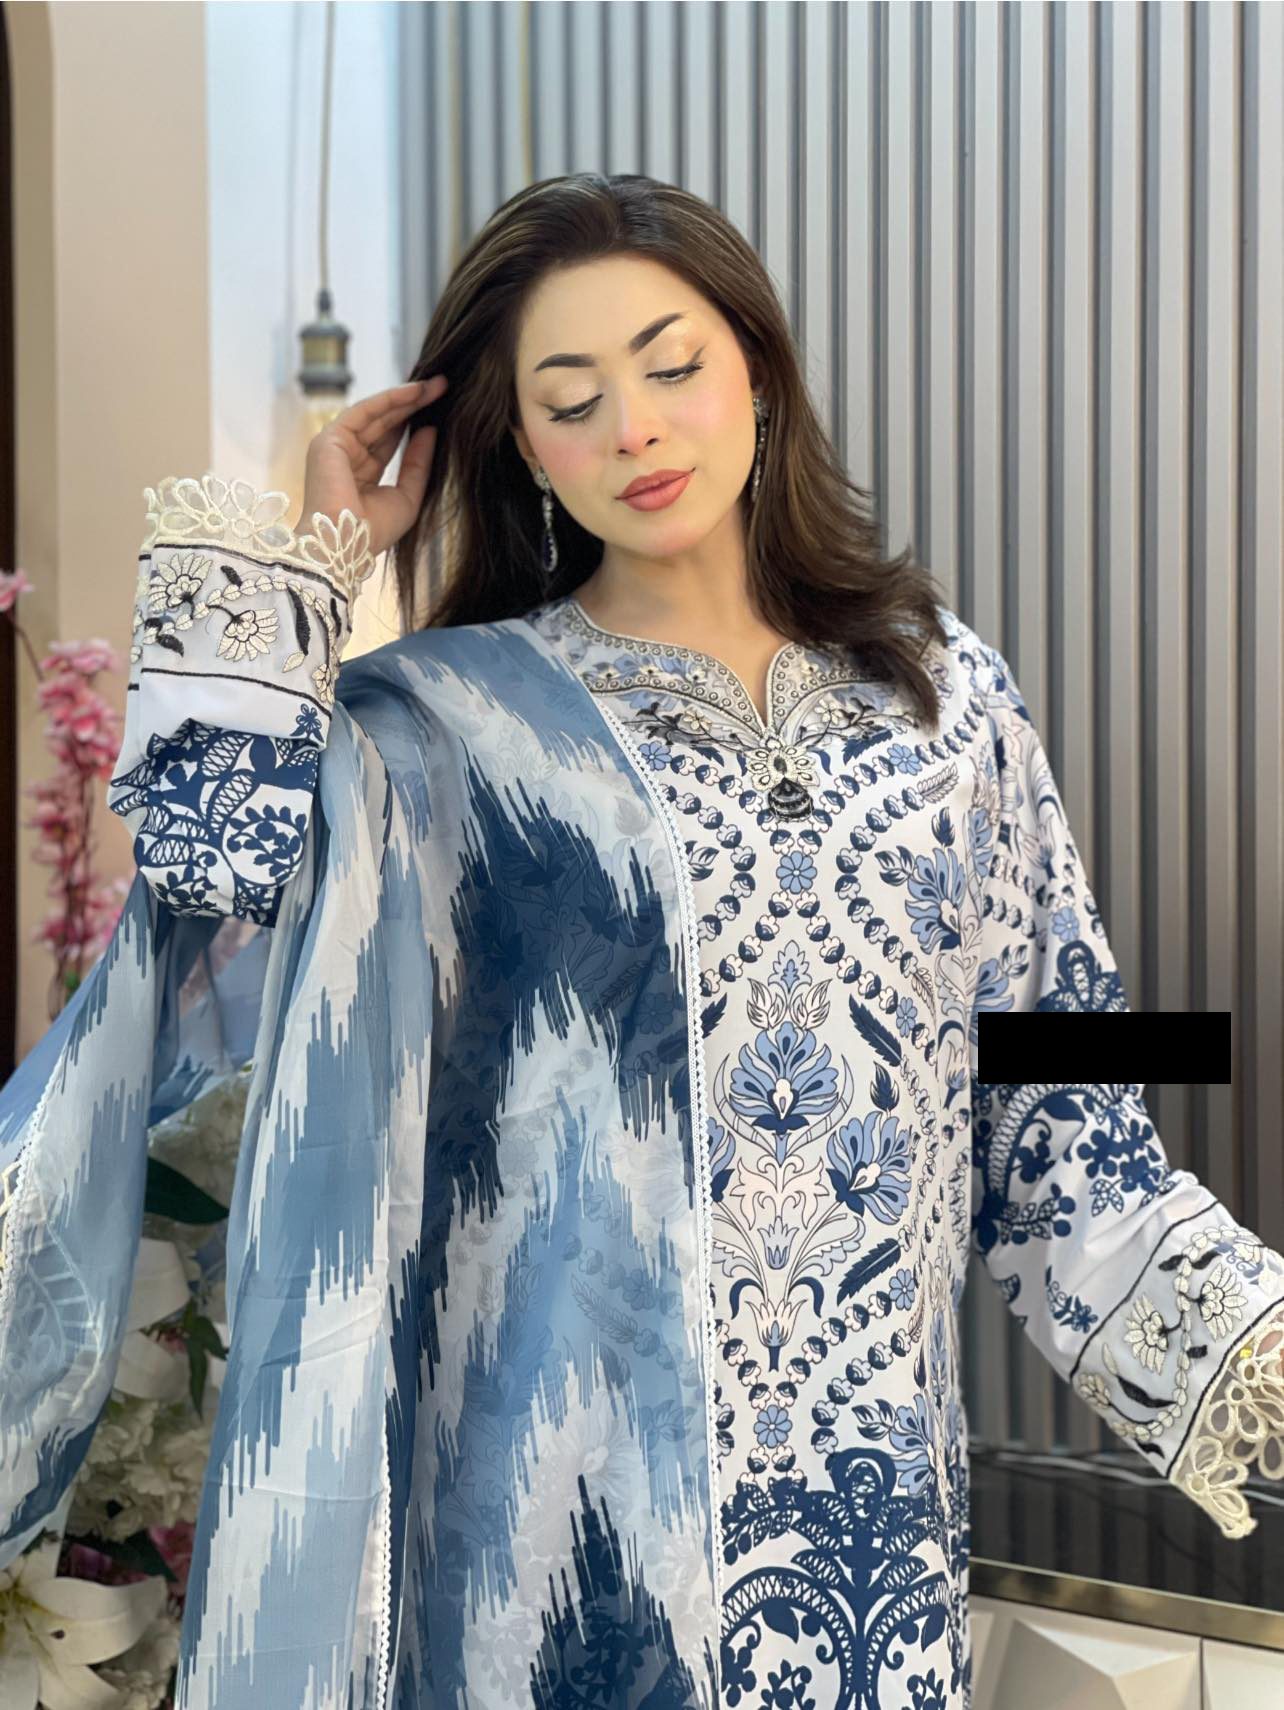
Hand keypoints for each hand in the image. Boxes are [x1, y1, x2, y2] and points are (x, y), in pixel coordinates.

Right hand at [293, 376, 448, 566]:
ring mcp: (335, 446)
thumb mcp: (407, 496)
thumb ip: (418, 464)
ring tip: (435, 386)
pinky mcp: (330, 438)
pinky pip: (365, 410)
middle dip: (413, 405)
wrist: (345, 546)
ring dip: (406, 398)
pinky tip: (415, 392)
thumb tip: (430, 431)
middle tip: (442, 388)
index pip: (389, 441)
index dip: (412, 424)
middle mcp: (346, 457)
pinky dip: (390, 399)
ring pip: (376, 413)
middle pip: (384, 424)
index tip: (439, 410)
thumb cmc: (372, 532)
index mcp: (360, 474)